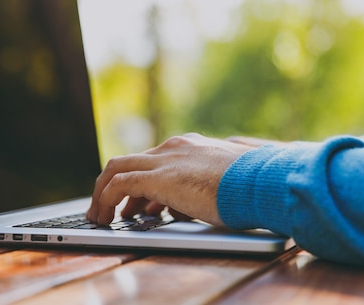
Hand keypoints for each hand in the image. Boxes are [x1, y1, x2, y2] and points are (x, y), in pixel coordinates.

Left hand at [86, 133, 253, 225]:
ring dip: (103, 193)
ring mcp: (166, 159)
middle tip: (109, 210)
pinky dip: (106, 199)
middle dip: (113, 186)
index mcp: (190, 146)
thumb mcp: (224, 184)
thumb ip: (200, 189)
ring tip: (100, 218)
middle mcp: (174, 147)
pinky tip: (104, 217)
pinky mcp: (160, 176)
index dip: (138, 184)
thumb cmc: (253, 187)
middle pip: (129, 161)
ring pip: (116, 168)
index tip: (134, 205)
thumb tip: (181, 208)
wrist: (263, 181)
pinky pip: (119, 184)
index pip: (152, 159)